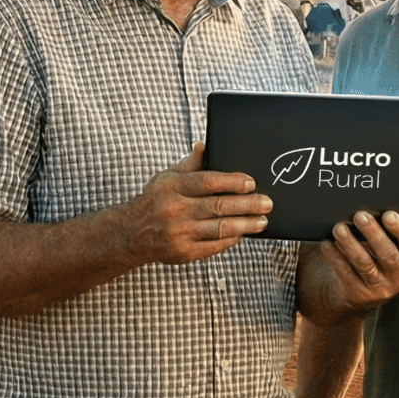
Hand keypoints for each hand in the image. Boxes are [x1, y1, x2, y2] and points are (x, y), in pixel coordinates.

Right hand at [117, 145, 270, 264]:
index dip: (231, 182)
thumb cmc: (156, 199)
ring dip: (245, 224)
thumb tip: (204, 145)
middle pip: (218, 206)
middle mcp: (175, 210)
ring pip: (219, 228)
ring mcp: (179, 233)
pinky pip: (214, 246)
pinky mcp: (183, 253)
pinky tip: (243, 233)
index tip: (251, 182)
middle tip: (267, 203)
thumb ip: (190, 163)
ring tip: (262, 221)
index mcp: (172, 186)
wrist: (132, 233)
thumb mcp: (167, 176)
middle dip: (247, 205)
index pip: (207, 182)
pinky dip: (231, 239)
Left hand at [316, 209, 398, 313]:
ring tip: (339, 228)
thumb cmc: (378, 256)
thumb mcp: (392, 248)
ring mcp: (379, 288)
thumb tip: (372, 207)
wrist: (361, 290)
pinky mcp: (359, 294)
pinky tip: (327, 243)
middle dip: (373, 233)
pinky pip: (345, 272)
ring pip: (364, 264)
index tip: (388, 214)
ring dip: (350, 244)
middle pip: (388, 254)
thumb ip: (389, 232)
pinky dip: (335, 256)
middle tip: (360, 216)